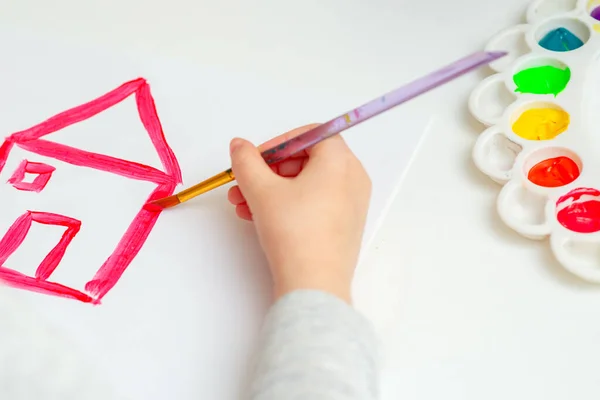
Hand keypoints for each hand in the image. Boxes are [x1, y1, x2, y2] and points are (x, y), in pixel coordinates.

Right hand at [227, 125, 371, 302]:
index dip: (277, 143)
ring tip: (243, 205)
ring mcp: (353, 203)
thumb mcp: (261, 190)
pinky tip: (260, 218)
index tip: (255, 159)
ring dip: (272, 190)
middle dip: (269, 171)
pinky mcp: (346, 225)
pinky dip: (289, 204)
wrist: (314, 284)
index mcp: (340, 160)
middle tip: (244, 183)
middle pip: (307, 160)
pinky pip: (316, 203)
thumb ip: (246, 161)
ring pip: (307, 184)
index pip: (309, 135)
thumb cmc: (294, 232)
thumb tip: (239, 146)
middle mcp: (353, 178)